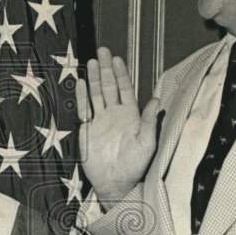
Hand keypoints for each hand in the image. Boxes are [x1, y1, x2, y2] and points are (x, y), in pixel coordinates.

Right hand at [77, 48, 159, 206]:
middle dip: (106, 69)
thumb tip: (155, 100)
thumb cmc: (134, 166)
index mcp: (130, 116)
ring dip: (94, 78)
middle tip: (103, 51)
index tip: (117, 59)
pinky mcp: (87, 129)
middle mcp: (114, 114)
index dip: (122, 74)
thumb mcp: (147, 143)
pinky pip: (83, 109)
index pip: (125, 89)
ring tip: (91, 61)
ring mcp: (100, 121)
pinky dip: (81, 96)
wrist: (115, 183)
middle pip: (110, 86)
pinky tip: (80, 83)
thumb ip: (149, 121)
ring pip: (96, 94)